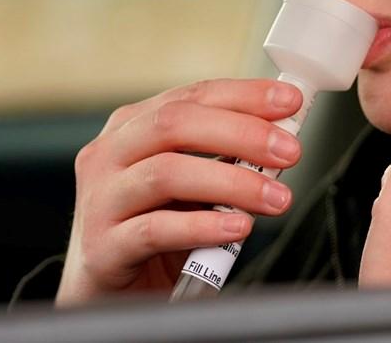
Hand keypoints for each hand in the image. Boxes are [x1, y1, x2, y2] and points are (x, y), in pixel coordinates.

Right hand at [56, 78, 303, 305]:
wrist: (118, 295)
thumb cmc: (162, 226)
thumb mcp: (195, 183)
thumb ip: (225, 156)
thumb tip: (281, 137)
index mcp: (132, 127)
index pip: (192, 96)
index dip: (244, 95)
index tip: (289, 102)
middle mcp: (109, 155)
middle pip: (174, 124)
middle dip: (242, 133)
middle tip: (290, 151)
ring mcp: (100, 201)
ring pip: (167, 173)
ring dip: (233, 182)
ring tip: (277, 198)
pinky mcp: (102, 249)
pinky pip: (155, 230)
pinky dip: (203, 226)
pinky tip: (239, 227)